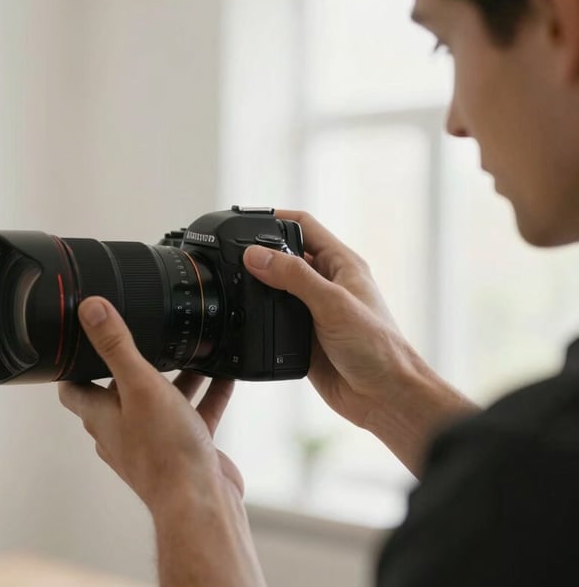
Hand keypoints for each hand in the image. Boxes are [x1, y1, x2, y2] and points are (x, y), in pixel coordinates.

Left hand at [58, 296, 242, 514]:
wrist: (201, 501)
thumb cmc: (164, 454)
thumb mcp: (139, 385)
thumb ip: (117, 346)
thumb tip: (91, 309)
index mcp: (102, 416)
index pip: (74, 387)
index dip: (74, 364)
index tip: (81, 340)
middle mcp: (123, 430)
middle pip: (122, 388)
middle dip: (136, 362)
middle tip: (149, 335)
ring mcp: (154, 440)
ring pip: (162, 399)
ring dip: (176, 376)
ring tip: (192, 349)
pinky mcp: (185, 448)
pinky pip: (195, 413)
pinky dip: (207, 393)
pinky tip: (225, 374)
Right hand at [243, 210, 476, 474]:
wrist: (385, 398)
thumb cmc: (378, 347)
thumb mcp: (333, 303)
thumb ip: (294, 277)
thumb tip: (256, 255)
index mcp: (341, 264)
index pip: (304, 226)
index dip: (276, 219)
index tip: (246, 221)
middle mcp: (327, 283)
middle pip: (286, 255)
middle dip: (260, 253)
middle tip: (232, 256)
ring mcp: (314, 310)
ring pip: (277, 288)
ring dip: (258, 286)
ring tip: (234, 284)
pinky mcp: (303, 337)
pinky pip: (275, 320)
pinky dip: (260, 317)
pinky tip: (246, 318)